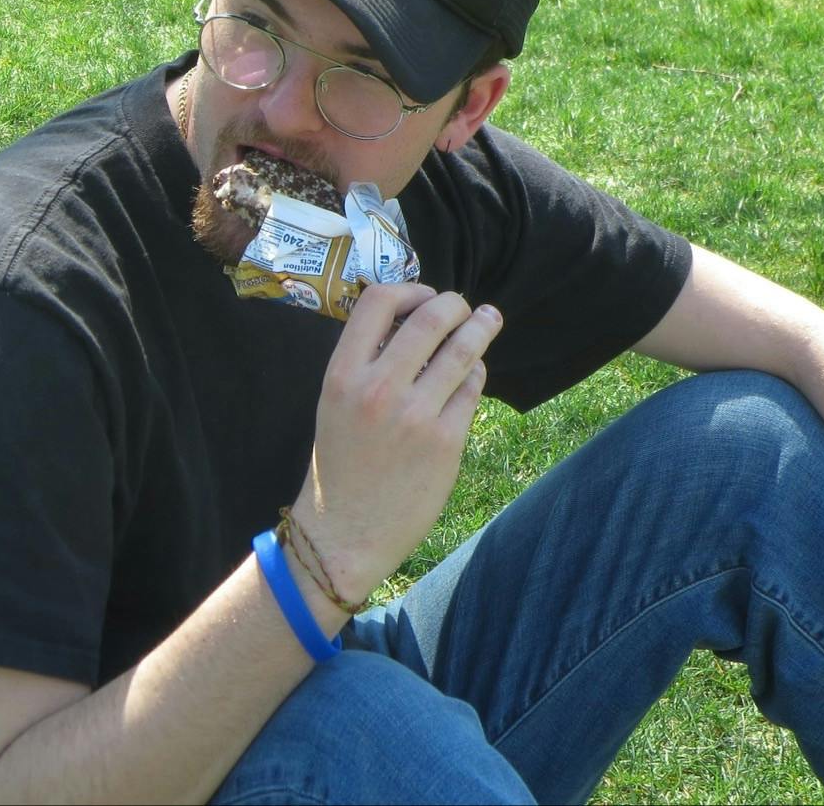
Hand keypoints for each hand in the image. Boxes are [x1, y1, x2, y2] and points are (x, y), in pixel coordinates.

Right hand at [289, 284, 500, 606]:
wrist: (344, 534)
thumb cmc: (340, 464)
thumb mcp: (335, 402)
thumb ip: (367, 362)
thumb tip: (415, 321)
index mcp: (342, 374)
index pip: (379, 301)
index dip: (410, 289)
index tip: (424, 296)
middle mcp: (378, 389)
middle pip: (431, 317)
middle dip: (456, 305)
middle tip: (465, 308)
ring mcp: (415, 416)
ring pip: (462, 349)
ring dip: (481, 327)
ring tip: (489, 320)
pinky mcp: (446, 442)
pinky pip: (472, 388)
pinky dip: (476, 373)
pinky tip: (473, 374)